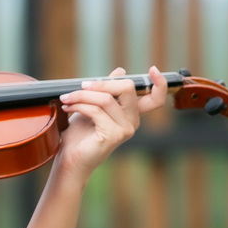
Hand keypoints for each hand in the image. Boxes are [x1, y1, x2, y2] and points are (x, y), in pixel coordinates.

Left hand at [56, 65, 168, 183]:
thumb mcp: (93, 105)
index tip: (154, 69)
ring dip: (82, 95)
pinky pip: (96, 111)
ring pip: (107, 99)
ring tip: (67, 98)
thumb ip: (108, 90)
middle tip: (81, 85)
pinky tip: (68, 107)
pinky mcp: (113, 136)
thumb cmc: (80, 133)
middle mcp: (133, 121)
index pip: (156, 98)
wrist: (70, 158)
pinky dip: (79, 106)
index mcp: (131, 113)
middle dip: (102, 83)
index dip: (160, 84)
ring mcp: (125, 130)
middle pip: (128, 88)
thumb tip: (121, 71)